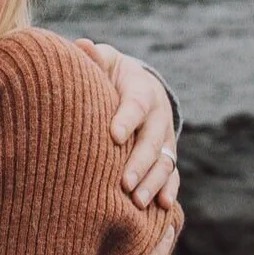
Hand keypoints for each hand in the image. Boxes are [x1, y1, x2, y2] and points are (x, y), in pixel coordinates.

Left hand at [73, 40, 178, 210]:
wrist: (138, 88)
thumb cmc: (110, 75)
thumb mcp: (104, 62)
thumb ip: (94, 58)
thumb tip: (81, 45)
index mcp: (141, 91)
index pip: (134, 105)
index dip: (126, 119)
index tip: (114, 135)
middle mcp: (157, 117)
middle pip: (152, 142)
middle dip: (139, 163)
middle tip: (124, 184)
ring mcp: (164, 140)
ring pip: (164, 163)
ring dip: (153, 184)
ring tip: (137, 203)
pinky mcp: (166, 158)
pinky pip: (172, 177)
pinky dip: (168, 192)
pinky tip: (162, 208)